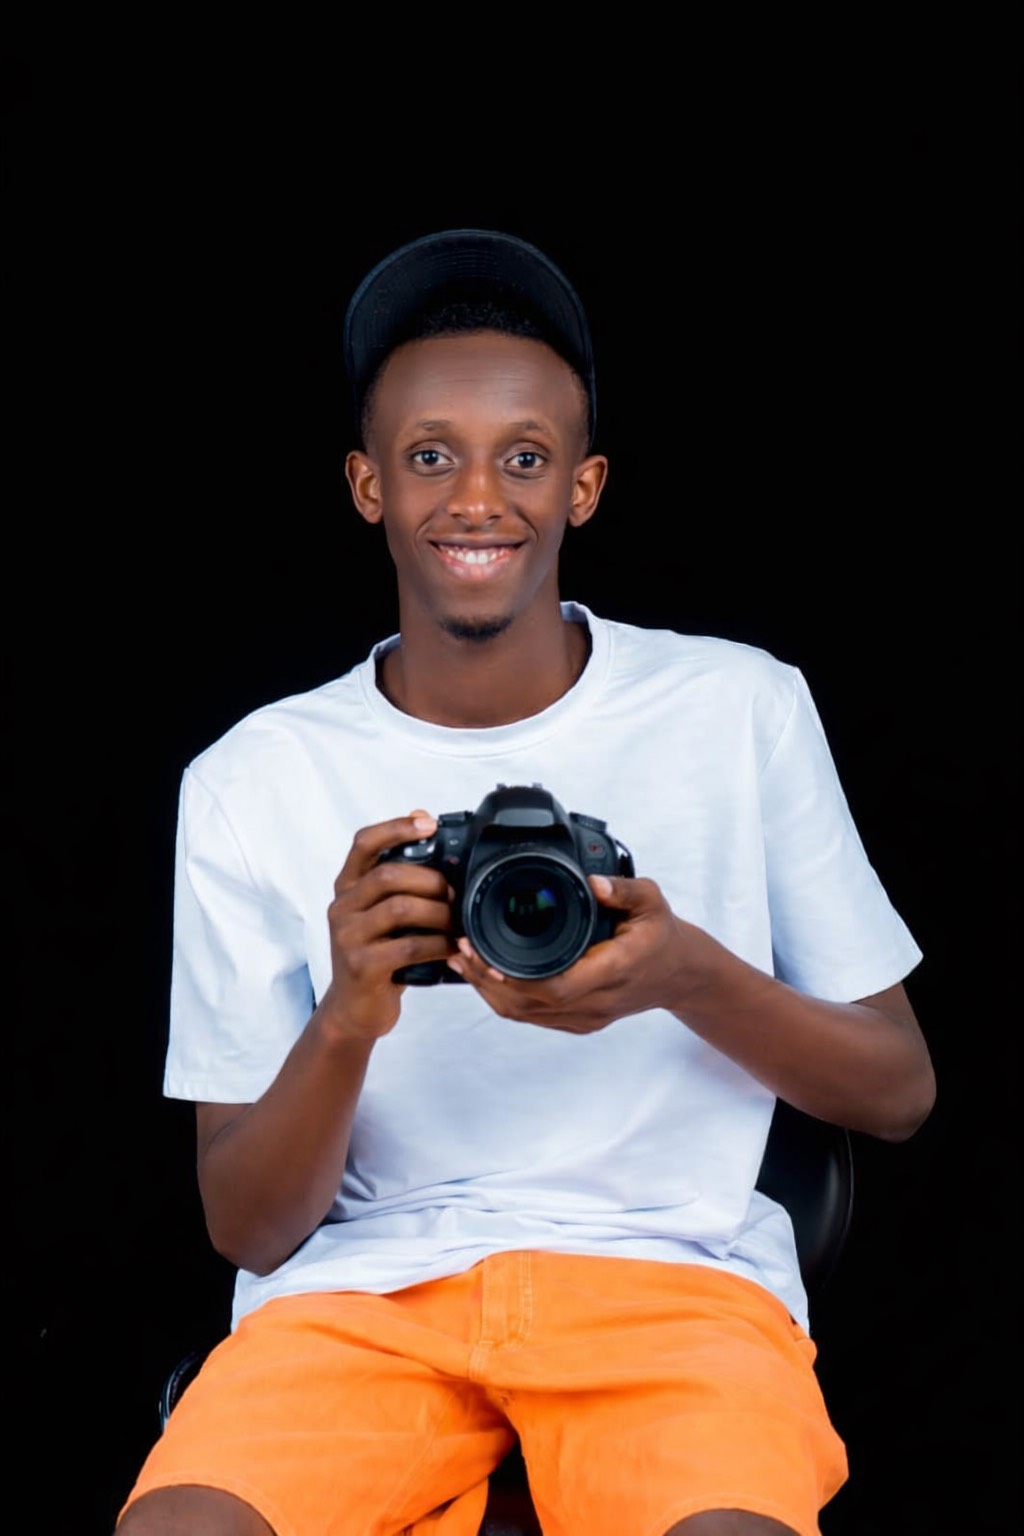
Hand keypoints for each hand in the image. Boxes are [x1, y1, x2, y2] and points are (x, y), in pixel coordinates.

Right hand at [318, 811, 455, 1040]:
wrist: (354, 1009)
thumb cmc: (378, 954)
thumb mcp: (383, 913)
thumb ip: (400, 876)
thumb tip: (422, 817)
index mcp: (347, 887)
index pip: (364, 843)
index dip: (396, 827)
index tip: (429, 823)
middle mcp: (341, 907)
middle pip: (389, 874)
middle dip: (431, 880)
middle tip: (455, 893)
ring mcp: (348, 937)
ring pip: (401, 908)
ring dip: (439, 913)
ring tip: (457, 923)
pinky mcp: (361, 966)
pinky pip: (409, 946)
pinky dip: (439, 945)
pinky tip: (453, 948)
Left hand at [446, 873, 695, 1032]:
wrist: (678, 974)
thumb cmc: (661, 935)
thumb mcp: (652, 902)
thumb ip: (623, 890)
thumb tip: (593, 881)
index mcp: (613, 970)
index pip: (556, 987)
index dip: (512, 976)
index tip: (482, 950)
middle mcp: (597, 1000)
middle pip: (528, 1005)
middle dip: (486, 980)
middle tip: (460, 948)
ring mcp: (587, 1016)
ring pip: (525, 1015)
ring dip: (489, 991)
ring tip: (463, 959)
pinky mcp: (579, 1021)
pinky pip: (533, 1017)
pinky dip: (504, 998)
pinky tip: (486, 975)